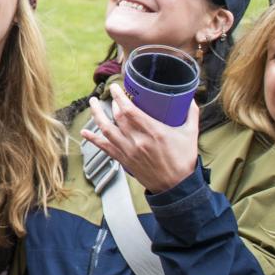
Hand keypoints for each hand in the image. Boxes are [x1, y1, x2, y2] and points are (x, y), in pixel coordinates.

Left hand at [84, 84, 198, 194]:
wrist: (176, 187)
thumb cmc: (184, 161)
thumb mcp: (191, 134)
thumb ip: (191, 114)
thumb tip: (190, 98)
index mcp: (154, 132)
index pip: (130, 110)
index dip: (119, 97)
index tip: (115, 87)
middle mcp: (138, 141)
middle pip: (117, 117)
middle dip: (111, 103)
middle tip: (110, 93)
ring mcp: (129, 151)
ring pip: (106, 130)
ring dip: (97, 115)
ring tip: (92, 104)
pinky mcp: (124, 160)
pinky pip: (104, 148)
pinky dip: (93, 139)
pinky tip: (84, 132)